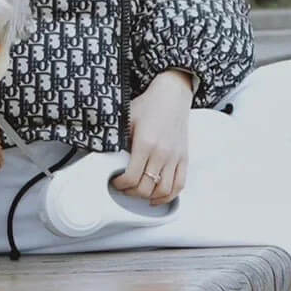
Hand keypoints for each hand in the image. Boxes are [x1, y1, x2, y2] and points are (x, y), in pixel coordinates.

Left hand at [110, 70, 193, 204]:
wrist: (172, 94)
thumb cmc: (149, 105)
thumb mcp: (127, 119)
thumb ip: (119, 140)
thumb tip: (107, 158)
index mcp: (146, 143)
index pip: (131, 177)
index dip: (120, 184)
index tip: (116, 181)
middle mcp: (162, 152)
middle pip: (146, 188)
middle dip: (131, 192)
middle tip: (125, 187)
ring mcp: (175, 157)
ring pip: (163, 191)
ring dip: (149, 197)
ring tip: (140, 193)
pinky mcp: (184, 158)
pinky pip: (179, 185)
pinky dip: (169, 196)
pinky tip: (158, 197)